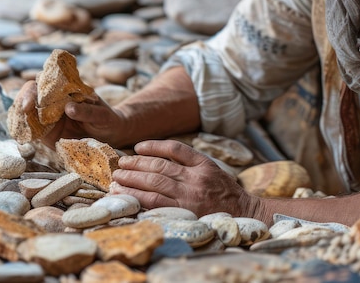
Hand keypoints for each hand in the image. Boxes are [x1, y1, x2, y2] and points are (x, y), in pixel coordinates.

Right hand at [18, 80, 127, 147]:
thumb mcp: (102, 115)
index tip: (33, 98)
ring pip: (26, 112)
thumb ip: (87, 111)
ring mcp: (48, 117)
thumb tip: (68, 108)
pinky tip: (23, 135)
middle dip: (23, 99)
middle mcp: (54, 101)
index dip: (37, 87)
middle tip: (25, 110)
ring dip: (20, 116)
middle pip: (30, 95)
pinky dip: (24, 131)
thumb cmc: (107, 119)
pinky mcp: (46, 133)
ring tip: (21, 124)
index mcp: (66, 90)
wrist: (110, 135)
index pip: (46, 82)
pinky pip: (31, 131)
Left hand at [110, 140, 258, 217]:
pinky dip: (139, 197)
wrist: (241, 212)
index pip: (175, 149)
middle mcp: (195, 177)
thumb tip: (159, 157)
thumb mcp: (211, 169)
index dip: (154, 146)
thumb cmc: (224, 190)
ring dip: (132, 180)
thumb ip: (190, 162)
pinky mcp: (183, 212)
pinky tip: (127, 194)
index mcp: (203, 163)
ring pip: (154, 183)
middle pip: (160, 166)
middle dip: (137, 164)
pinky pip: (155, 202)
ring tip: (118, 179)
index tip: (138, 147)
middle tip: (121, 164)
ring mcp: (188, 196)